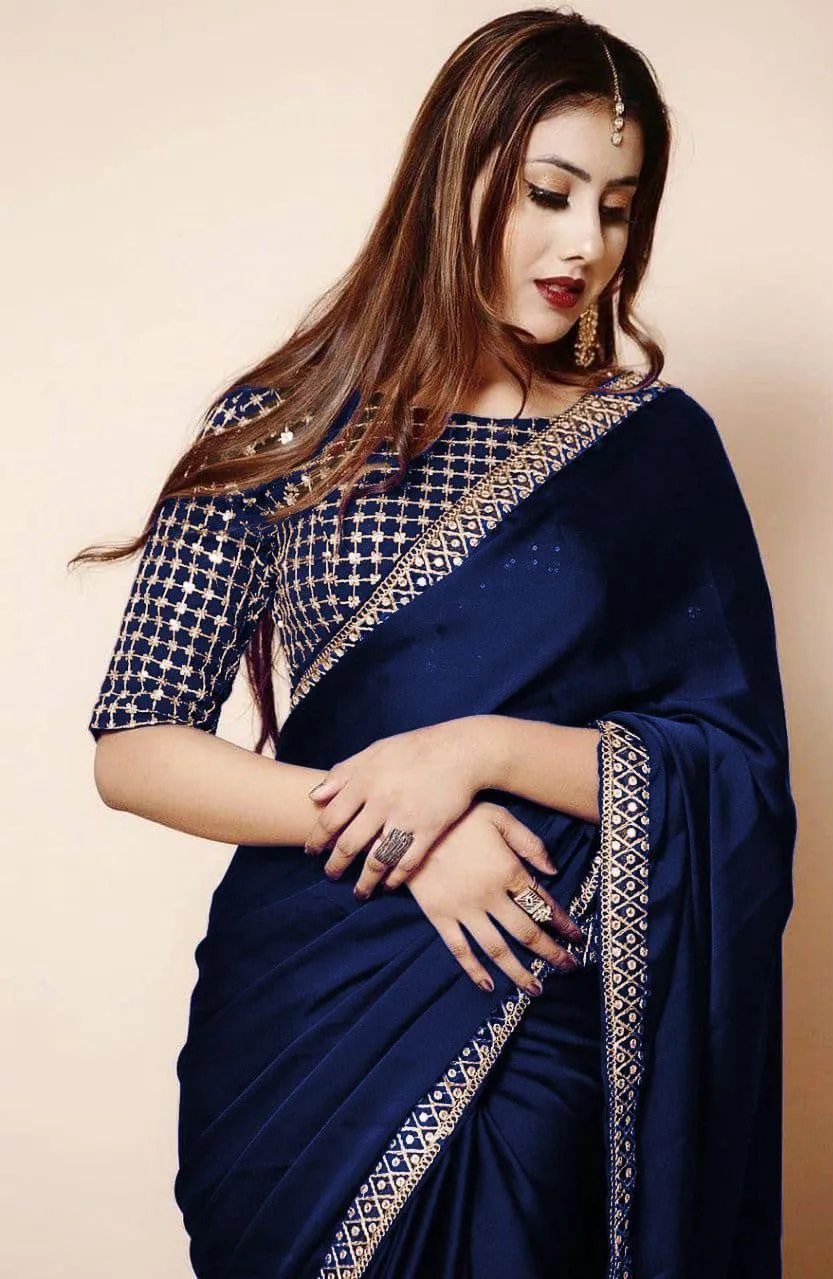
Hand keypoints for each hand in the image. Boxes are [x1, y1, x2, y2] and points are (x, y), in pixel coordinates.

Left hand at [303, 718, 540, 897]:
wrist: (460, 751)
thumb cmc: (414, 749)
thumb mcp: (374, 751)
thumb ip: (343, 772)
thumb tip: (314, 796)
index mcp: (365, 781)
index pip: (331, 818)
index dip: (317, 839)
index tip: (311, 852)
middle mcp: (382, 802)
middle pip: (349, 844)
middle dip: (335, 866)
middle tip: (330, 875)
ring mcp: (407, 818)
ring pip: (377, 861)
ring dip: (364, 882)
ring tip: (358, 893)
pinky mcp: (430, 831)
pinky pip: (407, 863)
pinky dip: (395, 879)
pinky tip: (388, 885)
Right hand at [404, 800, 584, 994]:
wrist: (410, 821)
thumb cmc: (458, 815)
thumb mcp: (499, 816)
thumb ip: (529, 842)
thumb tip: (553, 871)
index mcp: (507, 870)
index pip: (542, 903)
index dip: (563, 922)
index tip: (577, 938)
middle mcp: (489, 896)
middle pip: (526, 932)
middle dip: (551, 953)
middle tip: (569, 968)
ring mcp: (463, 909)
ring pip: (497, 949)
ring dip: (519, 972)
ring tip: (536, 989)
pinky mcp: (439, 916)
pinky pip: (460, 949)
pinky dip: (474, 970)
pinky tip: (489, 985)